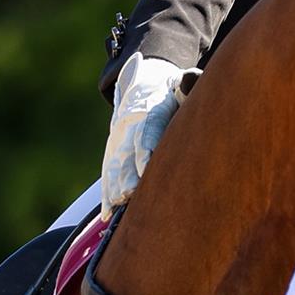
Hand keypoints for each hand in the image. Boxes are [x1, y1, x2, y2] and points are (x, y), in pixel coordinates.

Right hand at [100, 53, 196, 217]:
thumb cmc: (172, 93)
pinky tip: (108, 214)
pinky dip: (107, 195)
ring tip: (117, 205)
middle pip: (127, 152)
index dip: (146, 147)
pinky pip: (109, 175)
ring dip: (115, 186)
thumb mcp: (181, 86)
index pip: (148, 130)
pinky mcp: (113, 154)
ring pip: (115, 166)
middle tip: (130, 193)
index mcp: (150, 110)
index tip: (146, 167)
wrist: (144, 85)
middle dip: (128, 174)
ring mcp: (119, 142)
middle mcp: (130, 127)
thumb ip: (186, 86)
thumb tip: (187, 80)